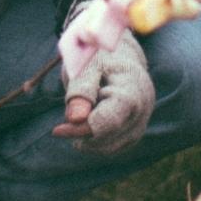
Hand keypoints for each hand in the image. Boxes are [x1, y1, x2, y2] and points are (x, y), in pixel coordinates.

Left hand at [53, 32, 154, 153]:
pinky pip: (113, 147)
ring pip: (110, 147)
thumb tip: (75, 119)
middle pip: (108, 138)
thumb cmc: (97, 57)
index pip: (106, 123)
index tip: (56, 130)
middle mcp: (143, 108)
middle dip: (82, 133)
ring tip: (80, 114)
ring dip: (88, 139)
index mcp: (132, 89)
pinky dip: (96, 141)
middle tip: (67, 117)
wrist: (117, 53)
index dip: (79, 130)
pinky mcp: (136, 130)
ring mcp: (142, 121)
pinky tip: (88, 122)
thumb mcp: (85, 65)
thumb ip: (80, 90)